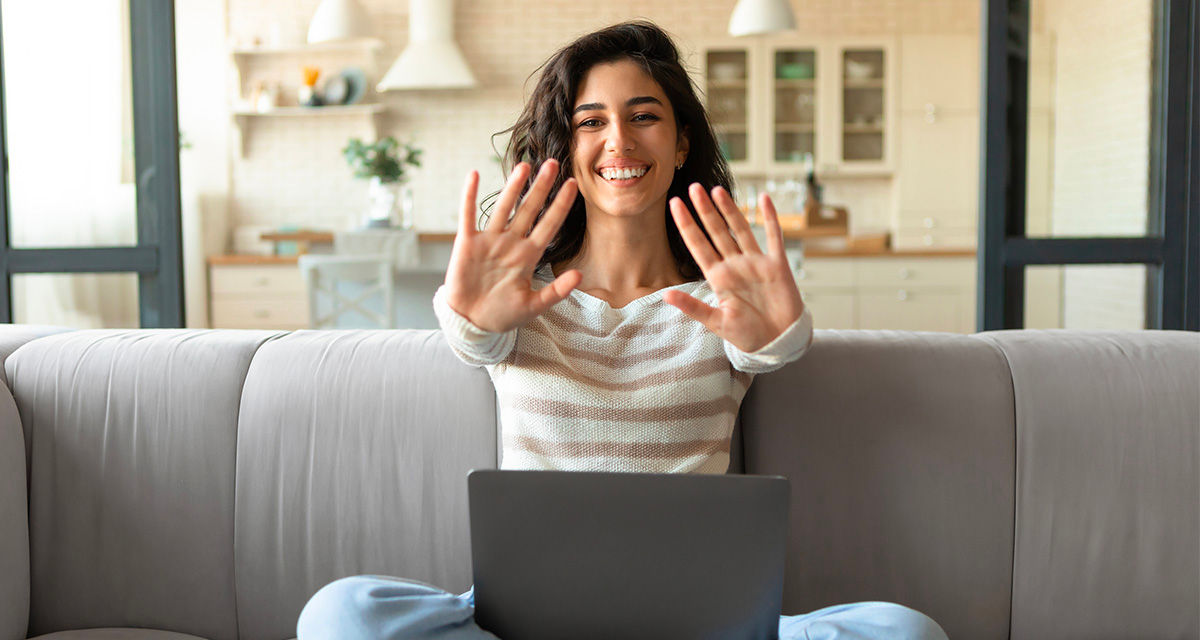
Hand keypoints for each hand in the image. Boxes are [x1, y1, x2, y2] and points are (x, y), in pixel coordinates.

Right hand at [443, 159, 581, 332]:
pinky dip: (469, 196)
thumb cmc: (503, 314)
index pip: (549, 225)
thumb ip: (556, 292)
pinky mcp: (467, 243)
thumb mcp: (533, 306)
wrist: (472, 321)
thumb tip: (580, 275)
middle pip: (529, 210)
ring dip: (512, 188)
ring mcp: (489, 241)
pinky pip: (468, 215)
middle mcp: (511, 243)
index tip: (573, 185)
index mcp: (528, 256)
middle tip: (552, 164)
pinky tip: (473, 174)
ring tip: (524, 166)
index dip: (560, 206)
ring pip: (503, 208)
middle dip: (541, 188)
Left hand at [663, 183, 804, 352]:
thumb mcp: (716, 322)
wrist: (778, 343)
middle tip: (693, 187)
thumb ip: (693, 307)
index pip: (698, 245)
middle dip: (704, 210)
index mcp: (718, 278)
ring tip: (717, 189)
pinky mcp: (777, 265)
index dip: (687, 225)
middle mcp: (735, 266)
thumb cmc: (747, 336)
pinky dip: (770, 218)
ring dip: (729, 210)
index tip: (674, 205)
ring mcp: (756, 263)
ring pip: (740, 229)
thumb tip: (665, 296)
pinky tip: (764, 199)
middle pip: (716, 232)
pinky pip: (773, 236)